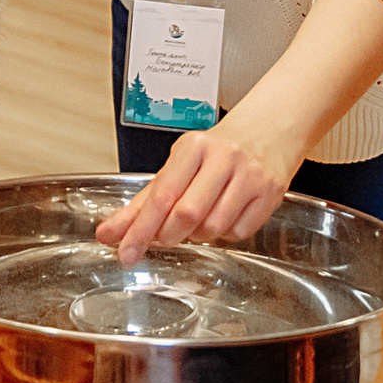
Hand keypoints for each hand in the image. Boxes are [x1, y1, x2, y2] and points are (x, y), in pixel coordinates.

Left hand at [96, 123, 290, 266]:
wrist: (268, 131)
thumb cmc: (215, 152)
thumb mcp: (178, 165)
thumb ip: (145, 202)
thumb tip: (112, 231)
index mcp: (193, 147)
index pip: (162, 195)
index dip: (141, 229)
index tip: (125, 252)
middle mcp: (223, 158)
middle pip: (187, 214)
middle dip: (169, 234)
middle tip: (164, 237)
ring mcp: (250, 175)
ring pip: (213, 228)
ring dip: (199, 235)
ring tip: (200, 217)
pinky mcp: (270, 194)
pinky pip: (239, 232)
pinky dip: (225, 234)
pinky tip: (225, 215)